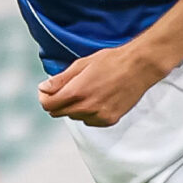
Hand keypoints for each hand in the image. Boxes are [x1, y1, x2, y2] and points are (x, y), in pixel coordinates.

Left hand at [38, 41, 173, 126]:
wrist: (139, 67)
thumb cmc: (111, 61)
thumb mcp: (82, 64)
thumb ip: (60, 79)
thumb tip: (43, 88)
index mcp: (76, 92)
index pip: (48, 105)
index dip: (45, 97)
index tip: (48, 91)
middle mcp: (86, 108)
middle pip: (59, 113)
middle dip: (58, 102)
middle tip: (68, 88)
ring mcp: (98, 116)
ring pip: (75, 117)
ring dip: (75, 107)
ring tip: (88, 90)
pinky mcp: (109, 120)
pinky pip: (90, 121)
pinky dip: (89, 113)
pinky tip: (98, 99)